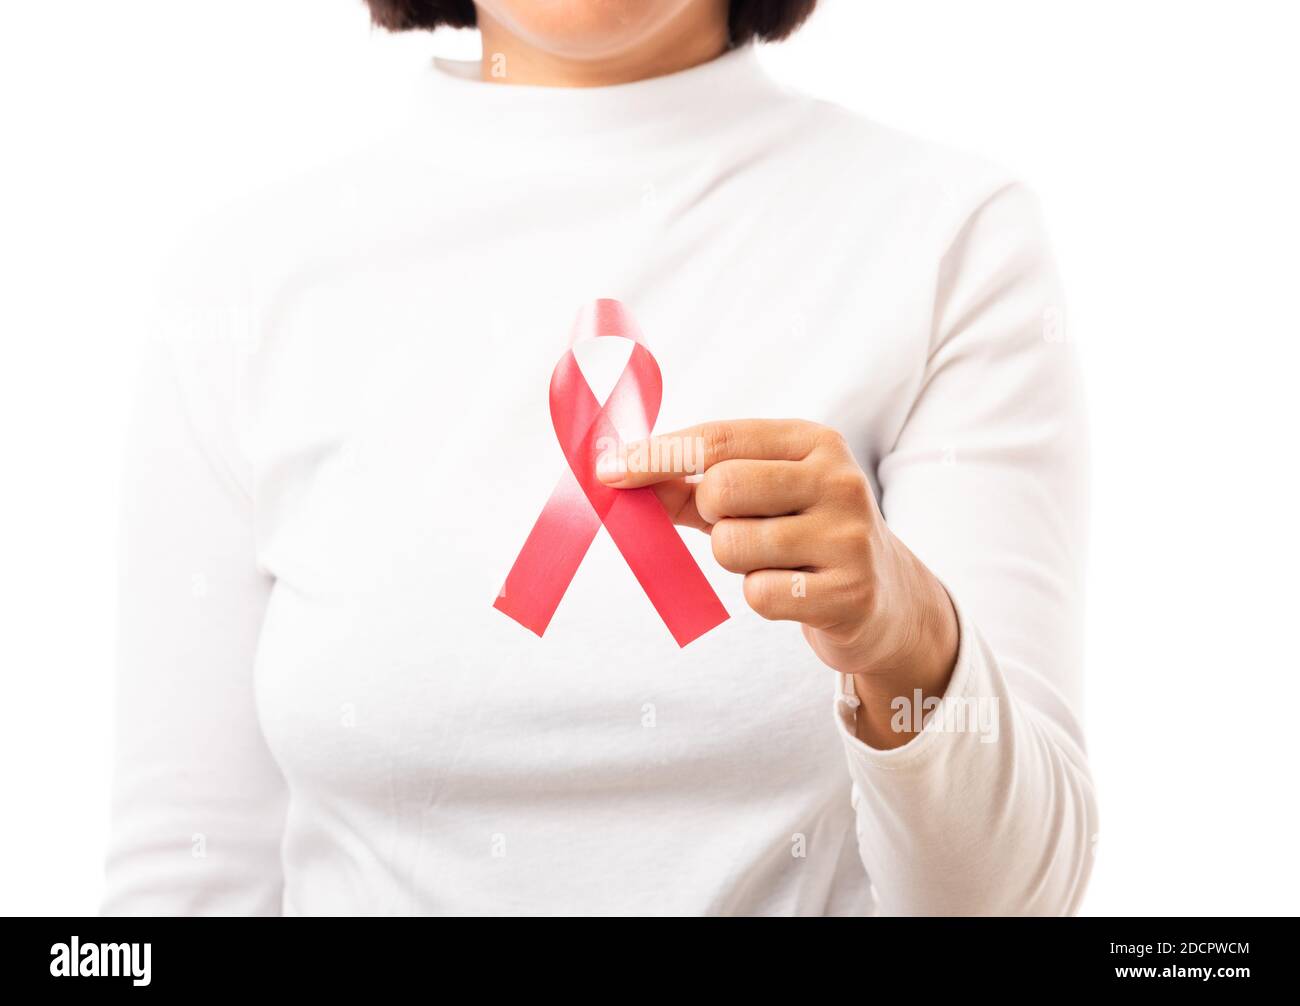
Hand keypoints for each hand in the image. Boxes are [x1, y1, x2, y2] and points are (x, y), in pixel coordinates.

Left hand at [597, 419, 958, 748]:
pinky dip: (761, 596)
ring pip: (731, 546)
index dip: (656, 454)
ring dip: (735, 560)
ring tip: (773, 560)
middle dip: (709, 514)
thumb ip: (691, 484)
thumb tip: (616, 475)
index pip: (718, 438)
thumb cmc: (800, 534)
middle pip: (721, 489)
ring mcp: (849, 537)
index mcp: (814, 441)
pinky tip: (794, 590)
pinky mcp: (848, 593)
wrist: (885, 598)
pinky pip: (758, 594)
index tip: (607, 469)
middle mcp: (839, 480)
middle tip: (735, 525)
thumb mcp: (759, 495)